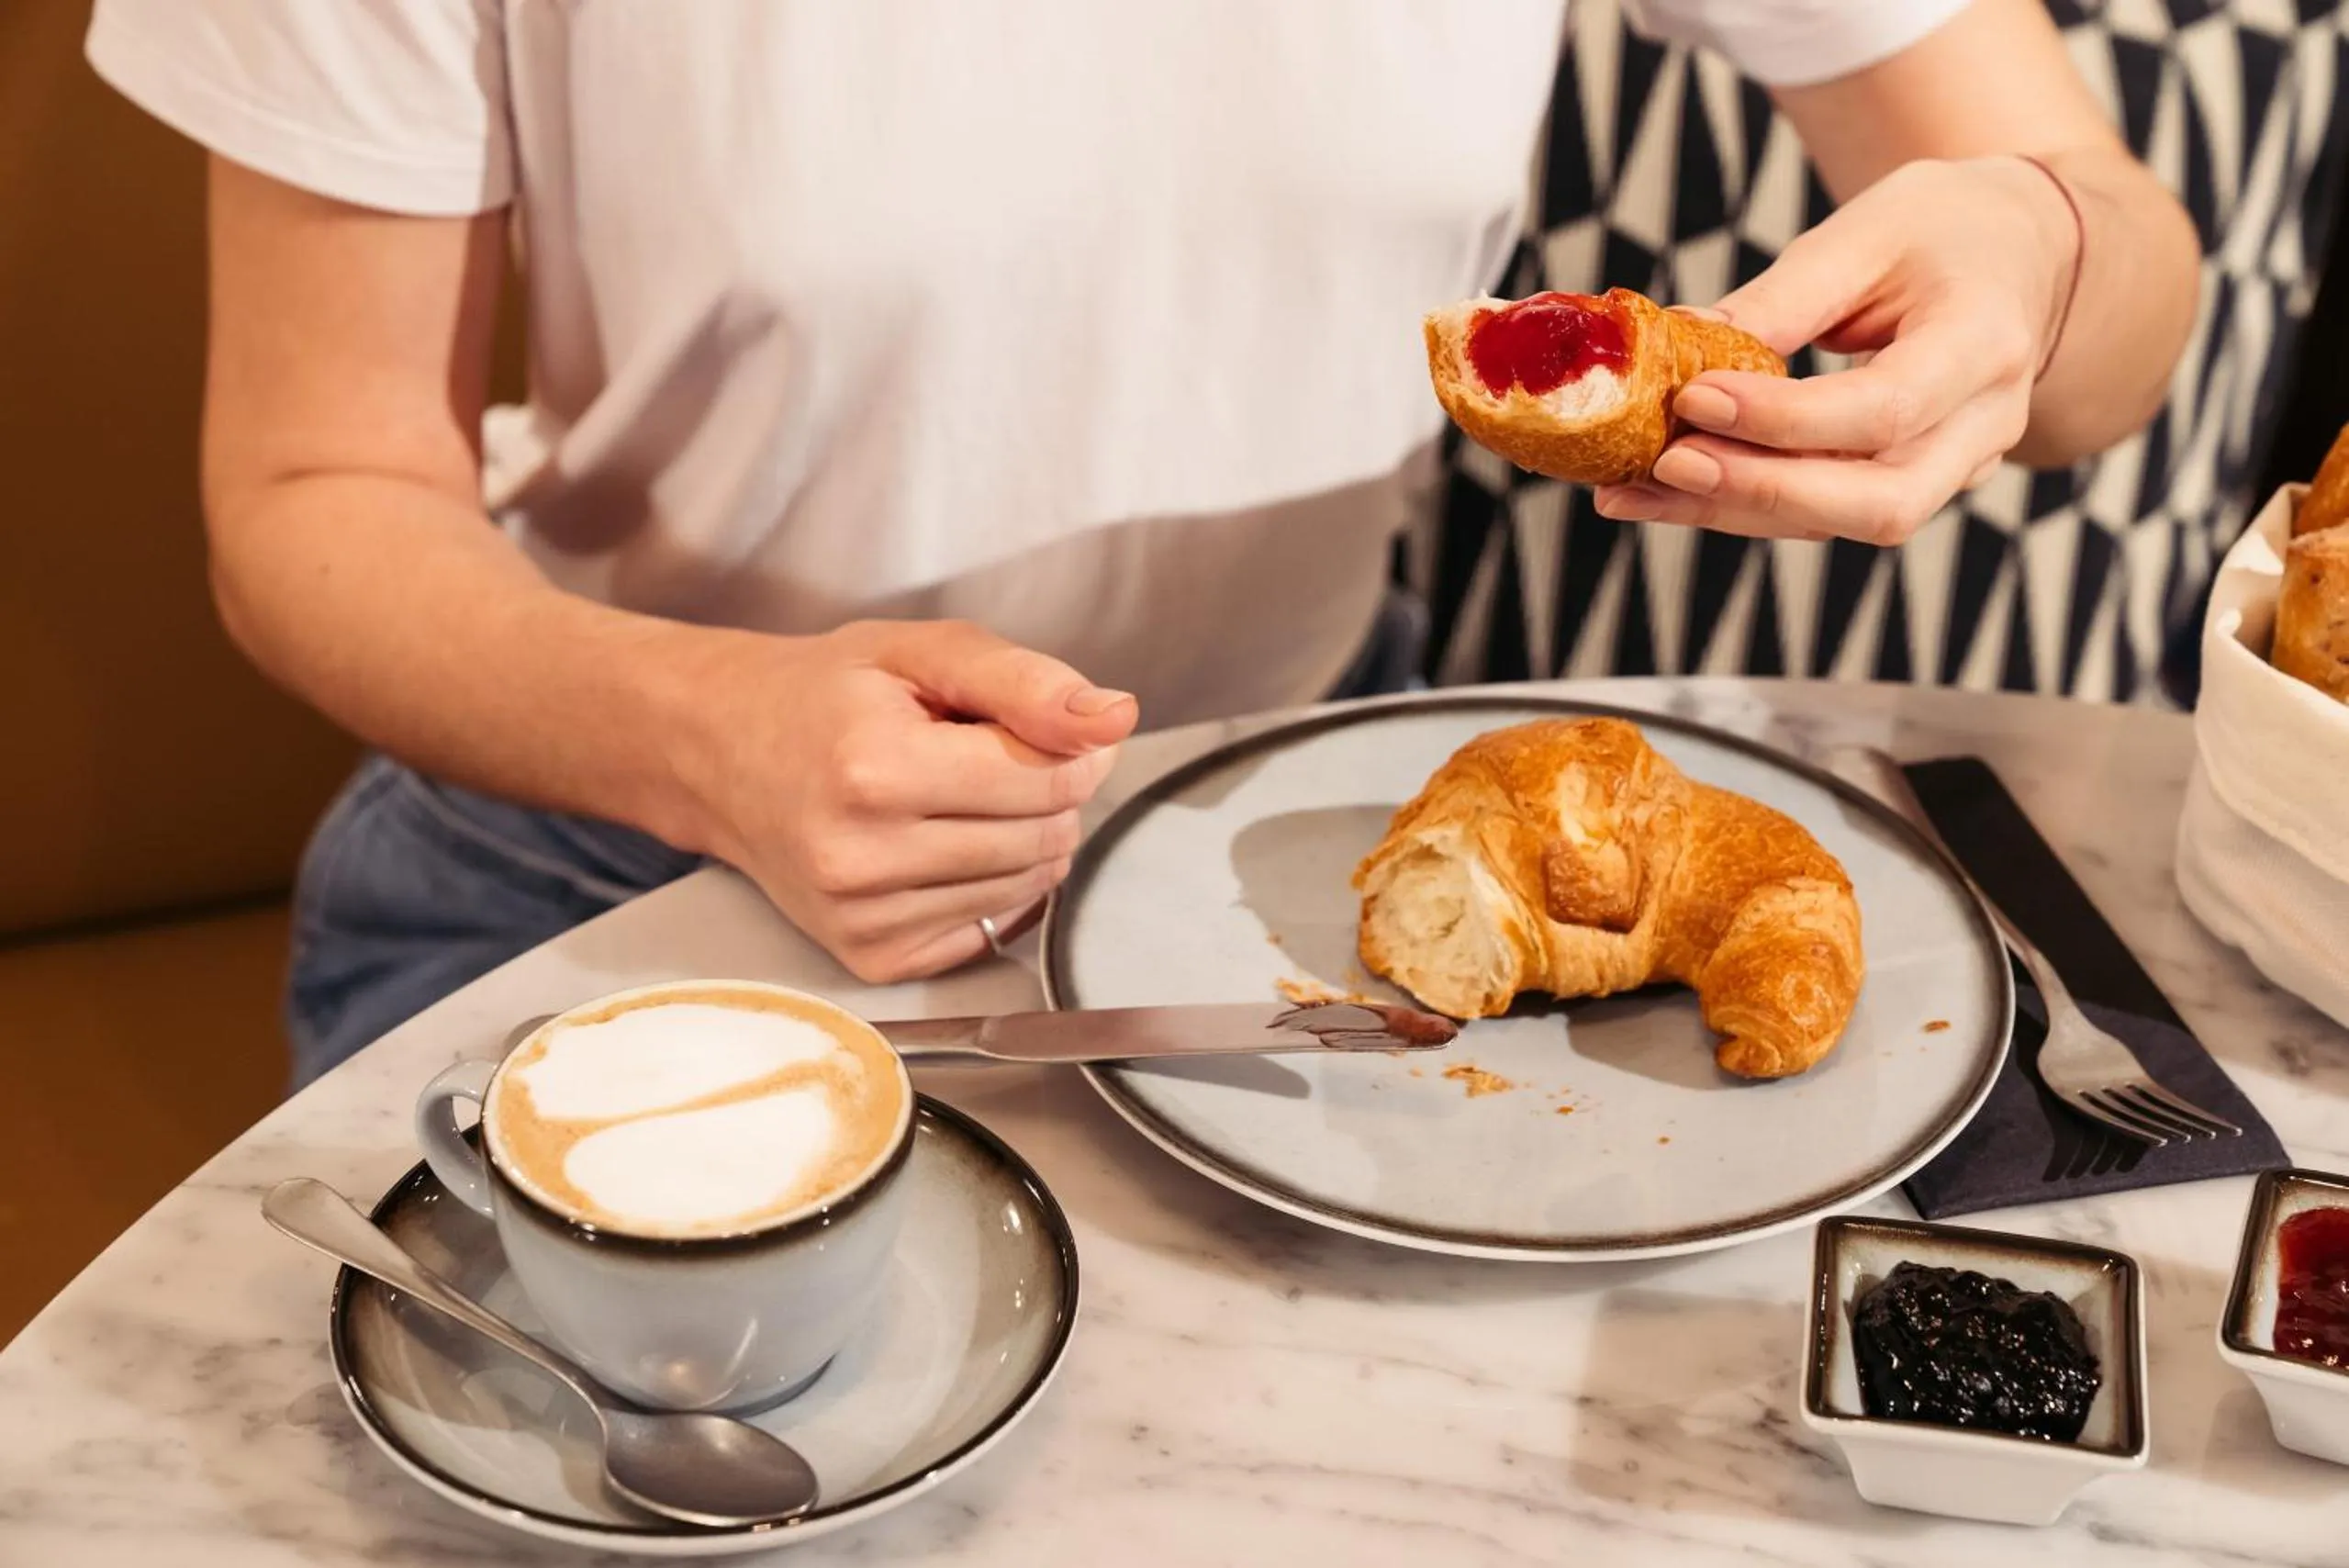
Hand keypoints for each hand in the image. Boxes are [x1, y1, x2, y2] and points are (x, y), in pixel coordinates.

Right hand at [673, 620, 1136, 983]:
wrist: (719, 754)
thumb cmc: (822, 696)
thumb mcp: (920, 652)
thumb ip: (1025, 681)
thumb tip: (1115, 719)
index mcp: (876, 768)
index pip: (1049, 778)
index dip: (1070, 746)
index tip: (1042, 724)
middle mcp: (863, 855)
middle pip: (1043, 836)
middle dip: (1045, 791)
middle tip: (987, 756)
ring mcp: (862, 917)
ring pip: (1025, 887)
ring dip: (1021, 839)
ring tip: (957, 797)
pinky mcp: (870, 957)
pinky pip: (987, 929)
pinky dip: (989, 887)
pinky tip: (939, 844)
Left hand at [1593, 156, 2077, 544]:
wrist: (2020, 253)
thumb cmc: (1947, 228)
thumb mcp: (1867, 232)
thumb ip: (1781, 298)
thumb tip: (1677, 343)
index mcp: (1986, 342)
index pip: (1887, 408)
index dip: (1785, 420)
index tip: (1694, 398)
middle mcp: (1984, 423)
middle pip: (1881, 503)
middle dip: (1763, 492)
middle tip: (1664, 465)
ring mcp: (1957, 466)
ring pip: (1844, 523)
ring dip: (1731, 513)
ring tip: (1629, 490)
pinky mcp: (1912, 482)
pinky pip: (1826, 513)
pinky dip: (1741, 506)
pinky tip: (1660, 491)